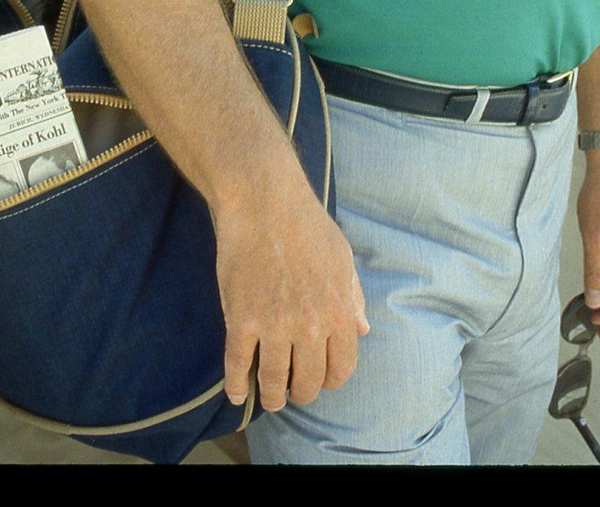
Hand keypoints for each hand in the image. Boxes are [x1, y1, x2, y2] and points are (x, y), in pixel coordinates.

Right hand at [215, 162, 369, 412]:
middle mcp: (311, 327)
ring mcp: (274, 326)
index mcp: (340, 312)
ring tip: (269, 396)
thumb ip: (353, 298)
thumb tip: (362, 330)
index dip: (330, 379)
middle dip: (301, 391)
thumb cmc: (307, 224)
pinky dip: (237, 385)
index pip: (341, 368)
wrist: (265, 202)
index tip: (320, 378)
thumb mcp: (342, 258)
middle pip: (308, 382)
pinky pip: (238, 366)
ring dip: (271, 396)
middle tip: (292, 388)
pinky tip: (237, 393)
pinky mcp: (241, 321)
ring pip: (273, 381)